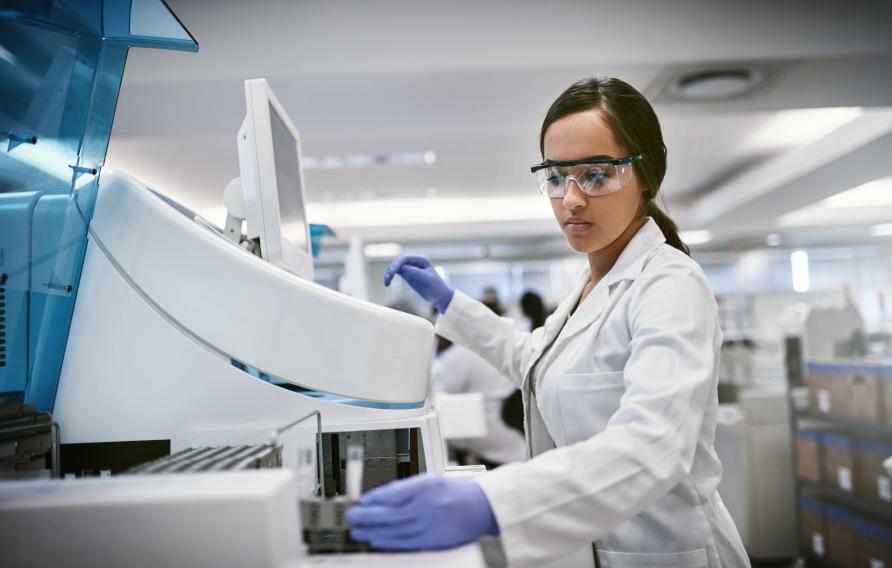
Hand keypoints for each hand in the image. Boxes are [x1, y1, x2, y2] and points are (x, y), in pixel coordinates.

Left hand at [346, 475, 498, 549]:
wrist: (480, 507)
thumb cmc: (454, 492)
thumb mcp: (429, 480)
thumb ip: (406, 488)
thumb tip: (380, 497)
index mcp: (425, 487)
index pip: (393, 493)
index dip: (373, 498)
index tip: (360, 501)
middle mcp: (426, 506)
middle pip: (390, 513)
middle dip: (367, 515)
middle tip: (351, 516)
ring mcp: (429, 524)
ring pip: (394, 530)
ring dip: (373, 531)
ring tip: (357, 531)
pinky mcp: (432, 540)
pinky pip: (405, 543)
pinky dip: (388, 542)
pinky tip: (376, 540)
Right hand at [383, 255, 453, 312]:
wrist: (440, 297)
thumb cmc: (436, 287)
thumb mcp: (427, 280)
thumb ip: (415, 273)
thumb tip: (402, 268)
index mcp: (421, 260)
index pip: (405, 258)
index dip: (397, 264)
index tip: (392, 271)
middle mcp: (414, 262)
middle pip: (398, 262)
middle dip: (391, 269)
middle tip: (387, 278)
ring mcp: (410, 268)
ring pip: (395, 267)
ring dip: (389, 273)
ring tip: (386, 282)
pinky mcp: (407, 275)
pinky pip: (396, 273)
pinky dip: (390, 277)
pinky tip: (387, 283)